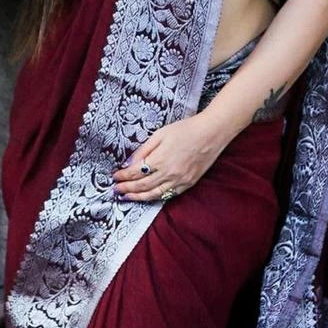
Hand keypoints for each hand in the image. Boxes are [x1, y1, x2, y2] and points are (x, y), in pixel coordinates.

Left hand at [111, 113, 225, 202]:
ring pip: (154, 194)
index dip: (123, 176)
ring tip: (127, 197)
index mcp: (160, 159)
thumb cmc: (186, 129)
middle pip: (142, 186)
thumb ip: (144, 149)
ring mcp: (179, 181)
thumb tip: (129, 163)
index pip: (135, 172)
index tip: (115, 176)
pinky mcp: (188, 184)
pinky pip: (169, 195)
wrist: (211, 133)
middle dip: (127, 188)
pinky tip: (148, 196)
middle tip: (116, 189)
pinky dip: (156, 197)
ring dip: (138, 197)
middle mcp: (169, 173)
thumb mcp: (161, 134)